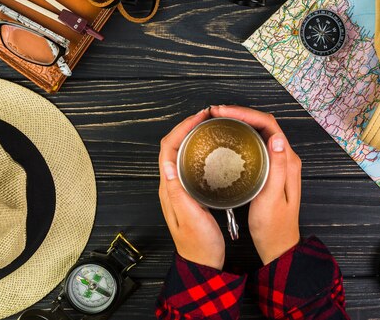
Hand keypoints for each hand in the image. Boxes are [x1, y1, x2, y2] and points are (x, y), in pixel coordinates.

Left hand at [158, 108, 224, 269]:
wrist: (203, 263)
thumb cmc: (199, 244)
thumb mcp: (190, 217)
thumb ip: (178, 191)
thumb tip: (168, 164)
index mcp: (169, 189)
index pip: (168, 149)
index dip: (182, 129)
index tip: (199, 118)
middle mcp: (171, 186)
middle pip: (173, 146)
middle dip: (187, 127)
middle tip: (206, 116)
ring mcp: (179, 188)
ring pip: (180, 153)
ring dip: (191, 136)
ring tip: (208, 125)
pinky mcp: (189, 192)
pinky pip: (189, 163)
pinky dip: (198, 150)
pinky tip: (211, 149)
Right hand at [210, 105, 300, 264]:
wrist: (278, 245)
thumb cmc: (273, 226)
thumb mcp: (272, 198)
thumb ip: (278, 168)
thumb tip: (276, 138)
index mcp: (288, 161)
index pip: (268, 124)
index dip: (245, 113)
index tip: (223, 112)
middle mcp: (286, 157)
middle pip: (264, 124)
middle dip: (240, 113)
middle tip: (215, 113)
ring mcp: (278, 162)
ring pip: (259, 132)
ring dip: (240, 122)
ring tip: (218, 120)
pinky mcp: (270, 169)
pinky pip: (256, 144)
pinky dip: (241, 135)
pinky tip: (227, 138)